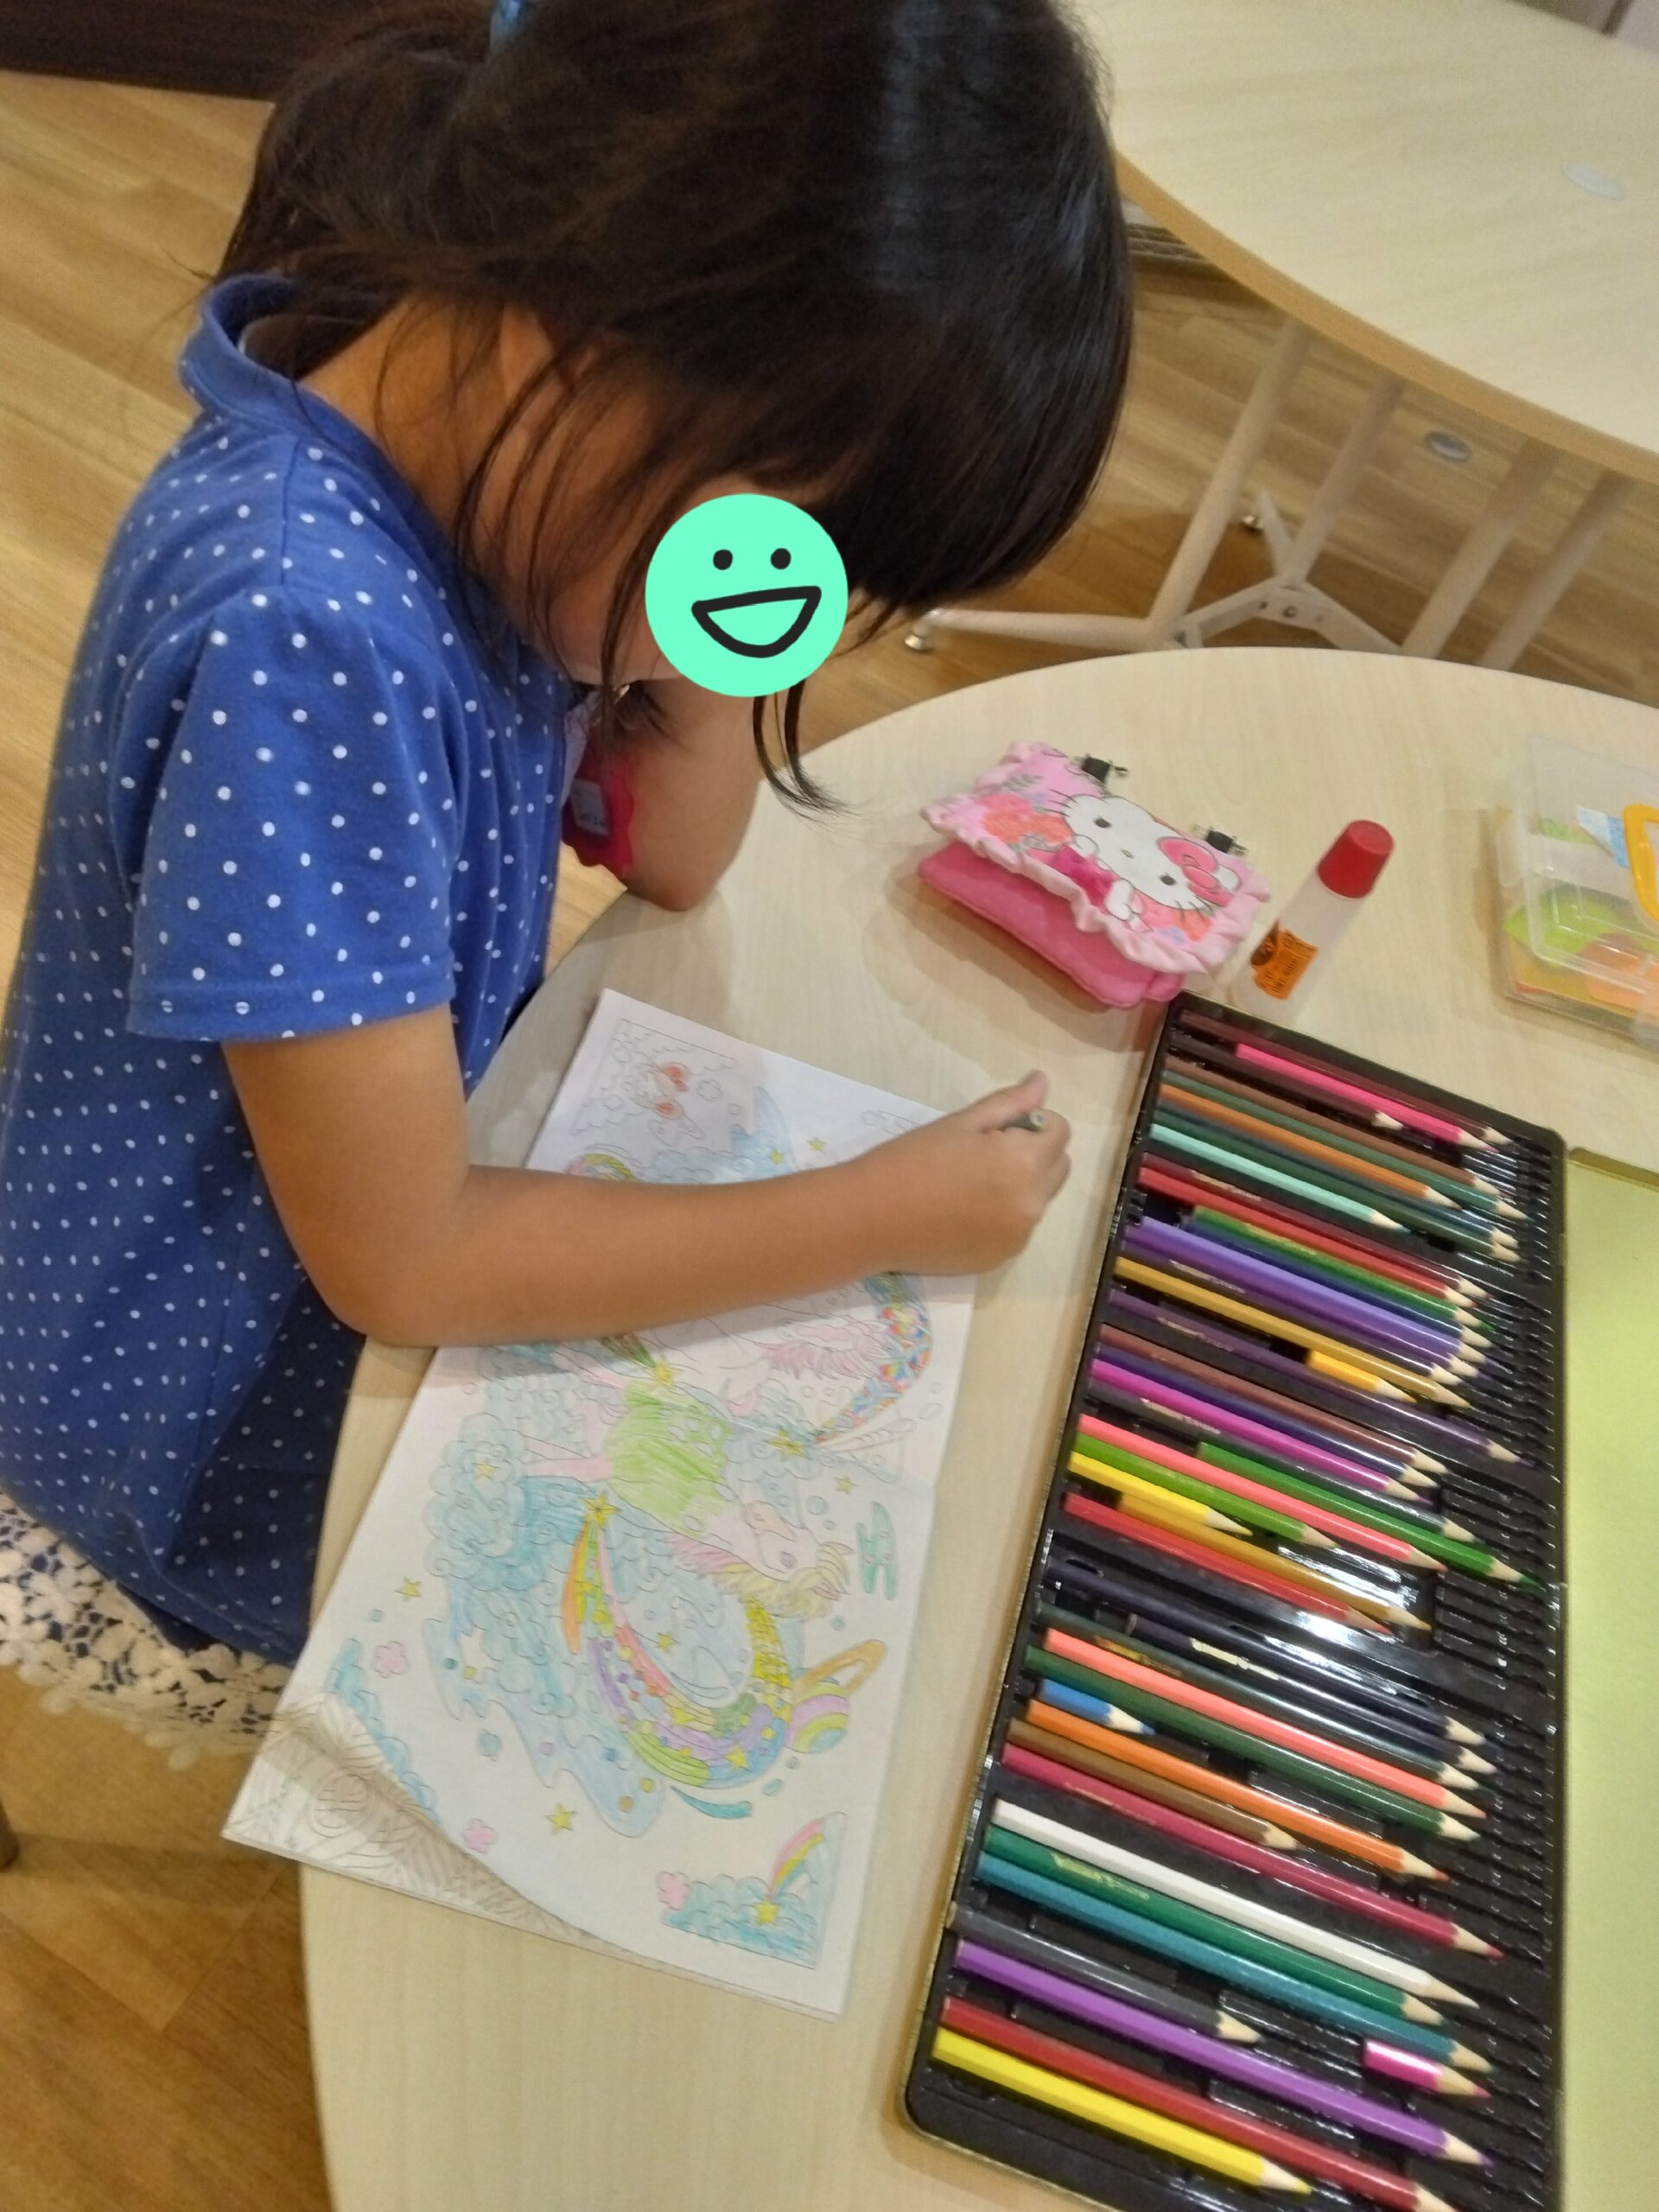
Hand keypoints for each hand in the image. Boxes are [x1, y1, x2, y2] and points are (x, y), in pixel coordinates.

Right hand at [845, 1071, 1071, 1275]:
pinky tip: (962, 1212)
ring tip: (969, 1184)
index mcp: (1024, 1163)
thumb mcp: (959, 1123)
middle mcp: (1032, 1205)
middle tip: (983, 1153)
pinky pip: (1017, 1228)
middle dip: (1034, 1153)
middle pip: (1058, 1166)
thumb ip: (1009, 1103)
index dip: (1031, 1122)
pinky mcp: (1000, 1259)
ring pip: (1038, 1199)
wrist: (868, 1220)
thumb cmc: (909, 1161)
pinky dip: (1002, 1216)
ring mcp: (1018, 1237)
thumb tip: (1042, 1083)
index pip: (1060, 1130)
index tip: (994, 1129)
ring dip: (1019, 1185)